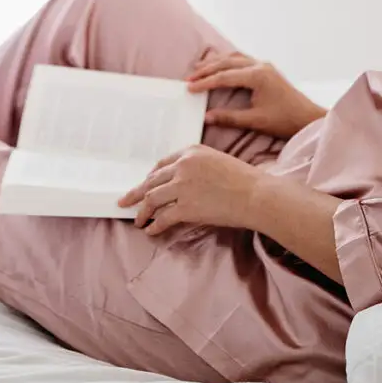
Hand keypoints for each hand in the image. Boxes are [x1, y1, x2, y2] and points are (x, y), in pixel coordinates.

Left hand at [117, 145, 260, 235]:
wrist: (257, 195)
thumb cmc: (245, 180)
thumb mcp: (217, 161)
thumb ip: (197, 167)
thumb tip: (181, 184)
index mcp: (191, 151)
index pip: (162, 165)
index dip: (150, 177)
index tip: (145, 185)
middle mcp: (182, 166)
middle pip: (151, 181)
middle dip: (136, 193)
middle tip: (125, 201)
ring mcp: (182, 187)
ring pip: (151, 199)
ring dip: (141, 212)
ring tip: (138, 221)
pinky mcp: (185, 207)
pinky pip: (162, 218)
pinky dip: (154, 226)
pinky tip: (151, 231)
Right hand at [186, 52, 326, 138]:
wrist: (309, 118)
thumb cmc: (285, 120)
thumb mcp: (255, 121)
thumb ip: (229, 118)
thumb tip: (206, 117)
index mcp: (258, 76)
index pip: (224, 76)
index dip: (205, 82)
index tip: (190, 88)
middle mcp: (260, 66)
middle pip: (227, 63)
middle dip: (206, 70)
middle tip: (189, 78)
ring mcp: (264, 66)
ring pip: (234, 58)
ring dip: (216, 63)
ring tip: (198, 68)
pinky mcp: (266, 70)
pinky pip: (242, 60)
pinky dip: (227, 62)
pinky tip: (219, 65)